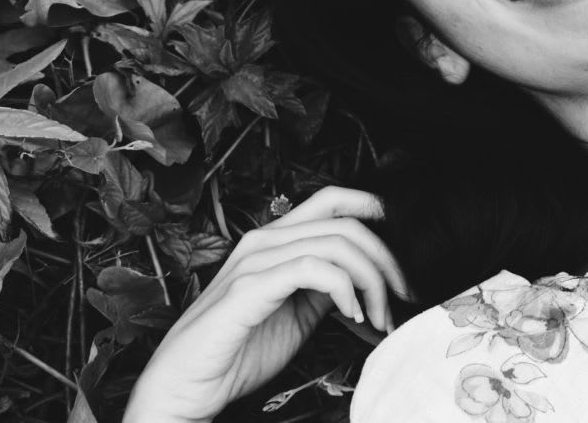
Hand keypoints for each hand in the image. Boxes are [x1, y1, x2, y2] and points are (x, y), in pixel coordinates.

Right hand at [123, 187, 407, 422]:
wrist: (185, 387)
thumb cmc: (237, 353)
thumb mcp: (296, 314)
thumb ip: (324, 288)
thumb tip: (363, 277)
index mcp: (274, 241)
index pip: (330, 200)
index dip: (371, 207)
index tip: (402, 242)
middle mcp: (264, 240)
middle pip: (344, 224)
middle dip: (384, 260)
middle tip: (401, 297)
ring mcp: (255, 260)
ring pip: (335, 244)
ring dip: (371, 281)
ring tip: (378, 316)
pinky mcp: (249, 288)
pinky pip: (312, 269)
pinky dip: (344, 289)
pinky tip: (353, 314)